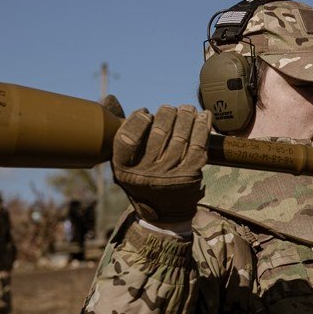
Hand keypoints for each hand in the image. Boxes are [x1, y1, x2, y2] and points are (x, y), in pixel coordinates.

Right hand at [112, 104, 210, 225]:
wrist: (165, 214)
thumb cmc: (142, 179)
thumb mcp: (124, 161)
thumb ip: (118, 130)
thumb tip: (109, 99)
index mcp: (124, 168)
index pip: (127, 138)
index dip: (137, 120)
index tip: (145, 112)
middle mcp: (146, 173)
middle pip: (159, 133)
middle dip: (167, 114)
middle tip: (170, 108)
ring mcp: (170, 175)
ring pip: (181, 136)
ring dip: (187, 116)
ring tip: (187, 109)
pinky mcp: (191, 175)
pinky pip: (199, 145)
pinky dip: (203, 127)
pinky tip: (203, 116)